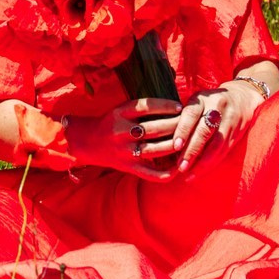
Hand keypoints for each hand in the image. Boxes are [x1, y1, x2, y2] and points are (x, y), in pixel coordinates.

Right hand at [62, 99, 186, 178]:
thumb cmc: (111, 123)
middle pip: (154, 128)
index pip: (147, 106)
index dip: (166, 105)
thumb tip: (174, 105)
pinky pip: (150, 173)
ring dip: (175, 146)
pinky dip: (166, 173)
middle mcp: (121, 132)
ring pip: (156, 149)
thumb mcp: (121, 109)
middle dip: (176, 125)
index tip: (181, 106)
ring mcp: (124, 151)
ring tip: (188, 141)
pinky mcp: (127, 167)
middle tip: (190, 123)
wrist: (88, 142)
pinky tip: (178, 168)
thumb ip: (142, 107)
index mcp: (119, 113)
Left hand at [170, 80, 264, 175]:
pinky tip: (200, 172)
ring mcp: (230, 121)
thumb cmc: (208, 102)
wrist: (242, 96)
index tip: (176, 146)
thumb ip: (181, 116)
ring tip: (189, 175)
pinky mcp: (237, 133)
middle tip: (181, 167)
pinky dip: (212, 163)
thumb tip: (161, 139)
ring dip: (203, 162)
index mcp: (202, 99)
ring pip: (217, 144)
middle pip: (205, 131)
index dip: (183, 130)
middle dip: (192, 151)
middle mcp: (217, 108)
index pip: (191, 114)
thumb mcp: (195, 101)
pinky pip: (224, 151)